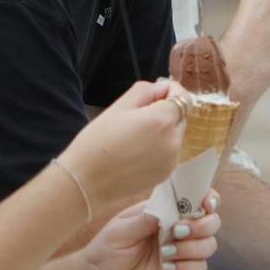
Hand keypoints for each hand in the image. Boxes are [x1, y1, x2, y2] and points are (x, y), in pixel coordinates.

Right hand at [60, 80, 186, 211]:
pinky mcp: (166, 174)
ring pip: (175, 136)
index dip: (172, 91)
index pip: (183, 98)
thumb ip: (146, 91)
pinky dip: (160, 148)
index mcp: (162, 120)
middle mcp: (173, 141)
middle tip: (139, 116)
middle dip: (166, 111)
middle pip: (180, 117)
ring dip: (164, 130)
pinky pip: (170, 153)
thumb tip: (164, 88)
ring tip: (136, 136)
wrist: (86, 181)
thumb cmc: (97, 140)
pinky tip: (137, 152)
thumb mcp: (119, 106)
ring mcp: (172, 160)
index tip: (158, 91)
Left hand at [83, 190, 220, 269]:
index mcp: (165, 211)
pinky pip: (199, 269)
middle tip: (176, 233)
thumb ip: (146, 219)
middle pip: (212, 222)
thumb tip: (169, 207)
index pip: (197, 199)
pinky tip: (166, 269)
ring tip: (165, 254)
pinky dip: (187, 268)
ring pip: (209, 246)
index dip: (208, 199)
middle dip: (201, 226)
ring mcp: (182, 253)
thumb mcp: (120, 230)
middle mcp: (178, 230)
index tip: (204, 205)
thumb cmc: (106, 250)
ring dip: (191, 249)